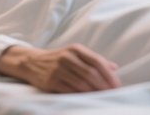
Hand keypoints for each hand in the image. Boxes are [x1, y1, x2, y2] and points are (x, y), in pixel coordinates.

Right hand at [0, 43, 119, 92]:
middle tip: (112, 95)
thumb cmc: (59, 59)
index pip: (96, 61)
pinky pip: (69, 91)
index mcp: (76, 49)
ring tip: (102, 98)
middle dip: (104, 85)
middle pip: (90, 73)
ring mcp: (58, 69)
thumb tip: (114, 68)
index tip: (117, 85)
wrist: (32, 62)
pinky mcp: (51, 81)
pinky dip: (80, 96)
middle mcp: (67, 57)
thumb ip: (93, 60)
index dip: (108, 74)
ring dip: (94, 92)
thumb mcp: (75, 54)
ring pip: (81, 83)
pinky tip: (87, 100)